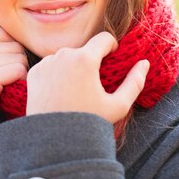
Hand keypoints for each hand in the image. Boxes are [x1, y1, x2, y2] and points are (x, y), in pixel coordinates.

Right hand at [0, 27, 27, 158]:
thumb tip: (23, 41)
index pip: (3, 33)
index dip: (15, 50)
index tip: (13, 71)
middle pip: (13, 43)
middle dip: (21, 62)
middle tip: (14, 85)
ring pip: (18, 56)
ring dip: (22, 73)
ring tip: (11, 91)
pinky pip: (18, 69)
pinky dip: (22, 82)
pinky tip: (12, 95)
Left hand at [25, 31, 149, 122]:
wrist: (53, 140)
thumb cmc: (88, 123)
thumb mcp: (118, 106)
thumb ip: (135, 82)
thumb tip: (144, 63)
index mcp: (85, 59)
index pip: (104, 38)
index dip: (111, 46)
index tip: (111, 57)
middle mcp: (64, 55)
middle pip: (84, 49)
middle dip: (90, 61)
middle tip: (91, 86)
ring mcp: (46, 63)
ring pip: (66, 57)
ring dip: (72, 67)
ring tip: (74, 91)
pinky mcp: (34, 72)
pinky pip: (50, 66)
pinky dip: (56, 75)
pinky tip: (59, 94)